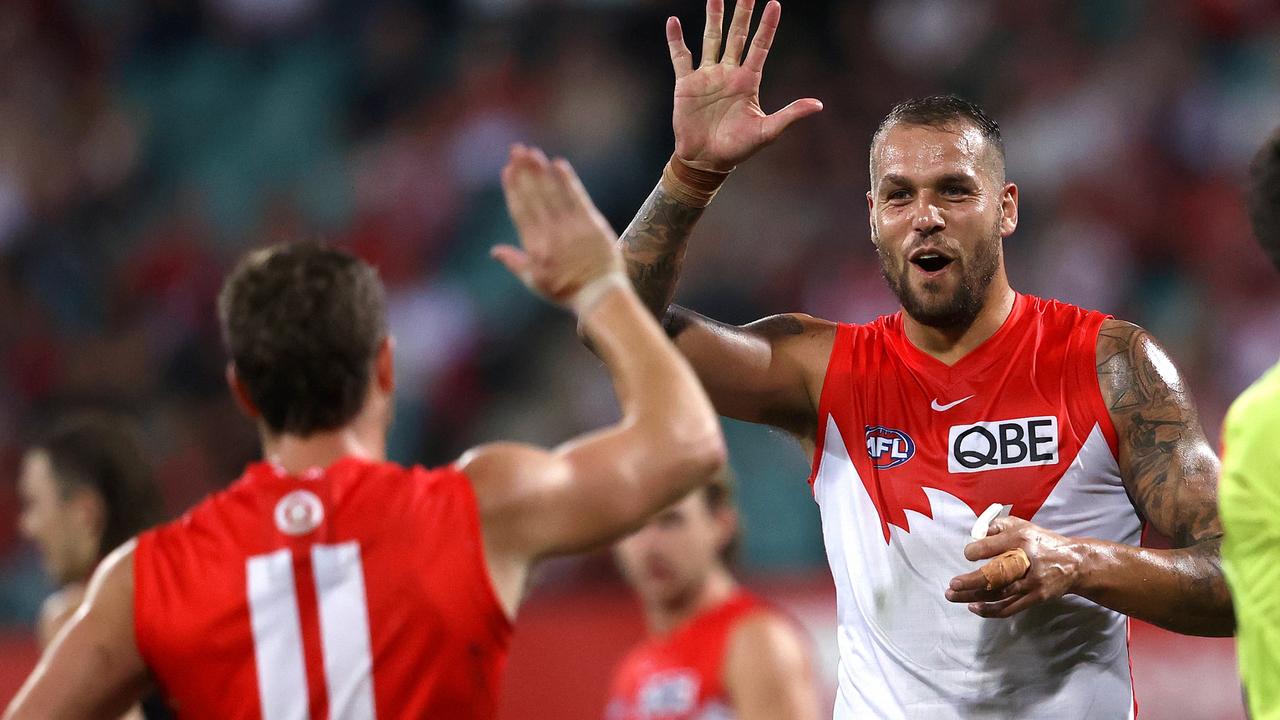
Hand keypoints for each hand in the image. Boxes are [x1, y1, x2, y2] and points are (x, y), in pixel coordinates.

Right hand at [493, 145, 623, 308]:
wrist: (600, 295)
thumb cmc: (566, 291)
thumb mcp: (534, 282)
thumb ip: (514, 262)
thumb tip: (494, 251)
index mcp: (535, 246)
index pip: (521, 210)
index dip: (513, 188)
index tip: (507, 170)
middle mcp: (550, 234)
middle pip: (534, 196)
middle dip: (524, 171)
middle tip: (516, 150)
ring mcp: (571, 227)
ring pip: (553, 193)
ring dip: (541, 170)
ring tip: (532, 152)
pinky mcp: (591, 224)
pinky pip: (577, 197)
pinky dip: (567, 180)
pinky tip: (558, 164)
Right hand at [666, 0, 822, 171]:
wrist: (706, 160)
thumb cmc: (738, 148)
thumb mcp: (767, 132)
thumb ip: (790, 115)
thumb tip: (818, 105)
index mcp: (748, 81)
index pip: (760, 46)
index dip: (767, 26)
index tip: (775, 4)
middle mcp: (728, 73)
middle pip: (737, 35)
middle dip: (742, 13)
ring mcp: (707, 76)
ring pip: (711, 39)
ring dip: (713, 18)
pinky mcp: (686, 84)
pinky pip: (680, 57)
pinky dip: (676, 40)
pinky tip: (673, 22)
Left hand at [945, 516, 1088, 618]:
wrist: (1075, 563)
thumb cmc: (1042, 542)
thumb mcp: (1023, 526)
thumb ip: (998, 526)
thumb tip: (975, 533)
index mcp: (1021, 539)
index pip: (991, 546)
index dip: (974, 551)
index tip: (967, 555)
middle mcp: (1026, 561)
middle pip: (994, 574)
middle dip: (970, 581)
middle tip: (952, 584)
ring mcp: (1032, 582)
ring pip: (998, 593)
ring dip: (973, 597)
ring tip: (953, 596)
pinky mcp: (1036, 597)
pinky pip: (1009, 607)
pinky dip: (990, 610)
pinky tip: (974, 608)